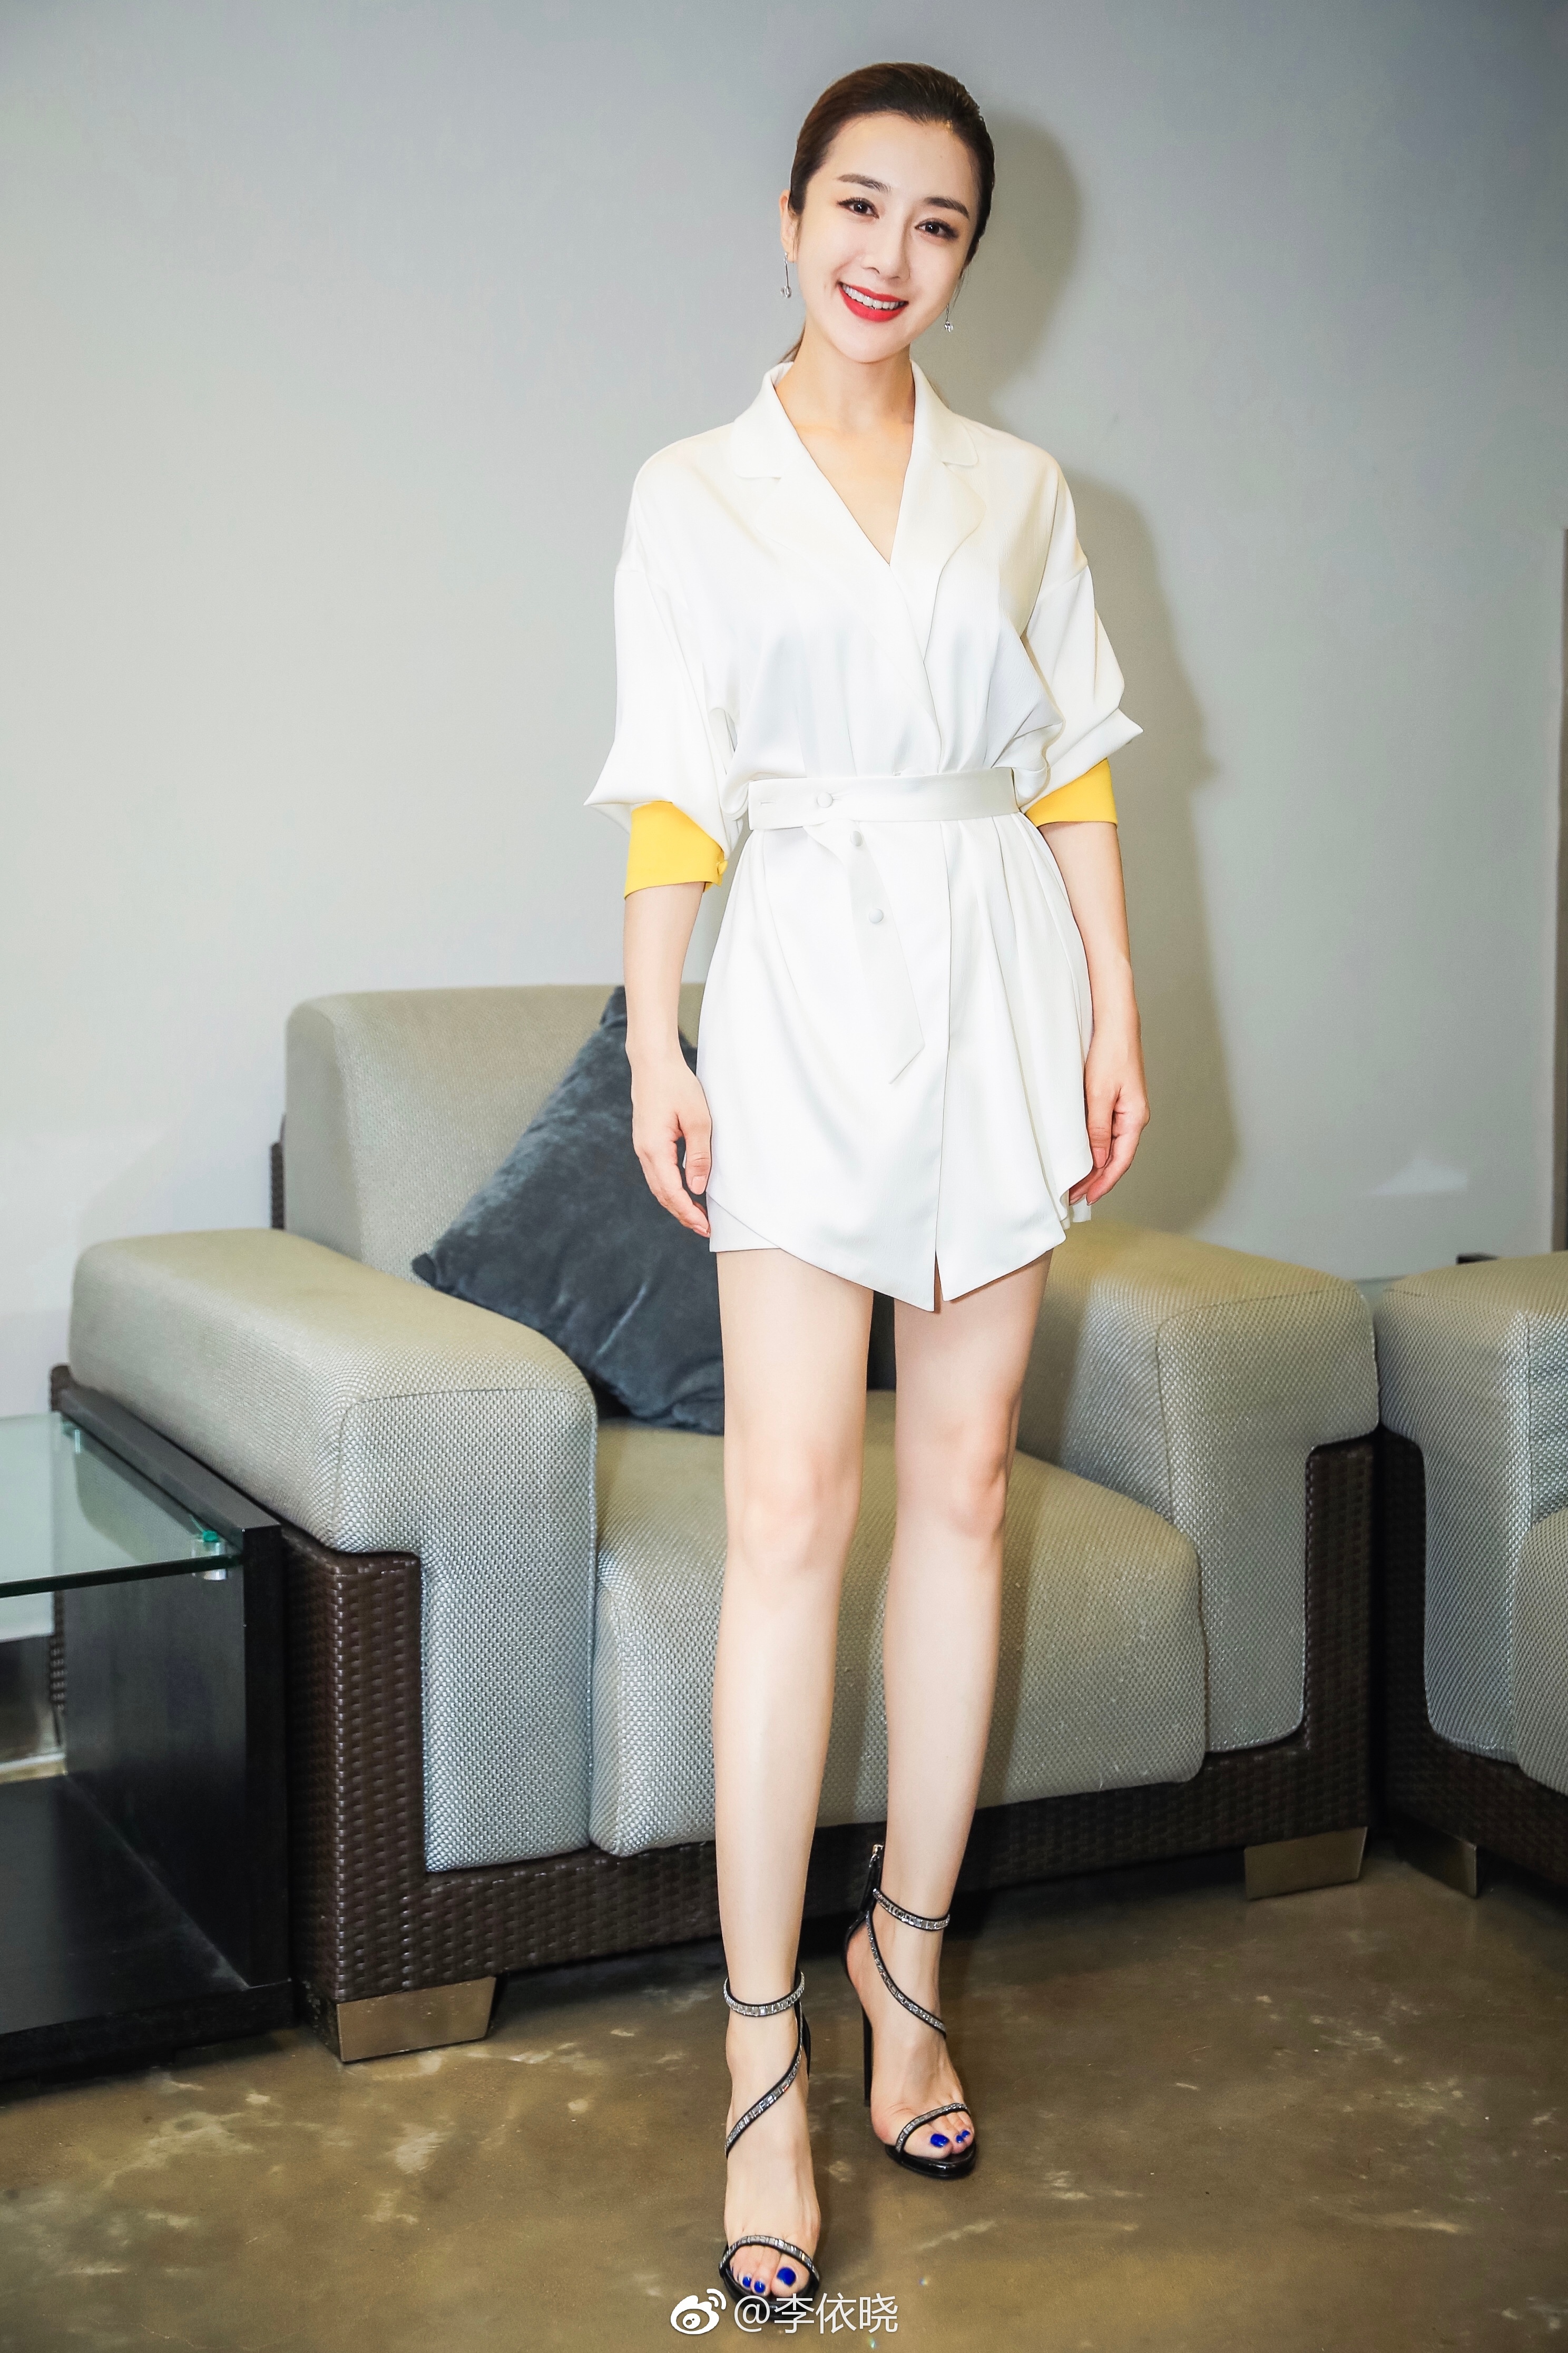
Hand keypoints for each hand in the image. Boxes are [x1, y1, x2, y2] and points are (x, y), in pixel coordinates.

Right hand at [630, 1051, 712, 1235]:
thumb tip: (698, 1188)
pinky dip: (672, 1188)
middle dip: (683, 1213)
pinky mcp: (647, 1142)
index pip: (672, 1191)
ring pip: (659, 1185)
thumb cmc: (676, 1086)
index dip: (688, 1212)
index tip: (704, 1226)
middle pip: (662, 1194)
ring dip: (677, 1202)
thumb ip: (698, 1155)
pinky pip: (658, 1173)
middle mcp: (644, 1152)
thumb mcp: (698, 1119)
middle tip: (705, 1228)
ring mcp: (643, 1147)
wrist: (653, 1063)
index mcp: (654, 1148)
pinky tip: (686, 1190)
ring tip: (698, 1215)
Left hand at [1069, 1020, 1148, 1205]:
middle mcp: (1134, 1118)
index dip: (1104, 1182)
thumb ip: (1098, 1129)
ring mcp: (1125, 1111)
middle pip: (1116, 1158)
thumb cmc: (1111, 1054)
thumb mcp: (1099, 1094)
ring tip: (1076, 1182)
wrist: (1115, 1026)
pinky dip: (1094, 1148)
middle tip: (1075, 1196)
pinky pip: (1106, 1133)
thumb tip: (1097, 1160)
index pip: (1120, 1161)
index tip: (1088, 1198)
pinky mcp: (1116, 1103)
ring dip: (1095, 1166)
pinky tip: (1082, 1155)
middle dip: (1097, 1179)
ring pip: (1110, 1147)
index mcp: (1135, 1118)